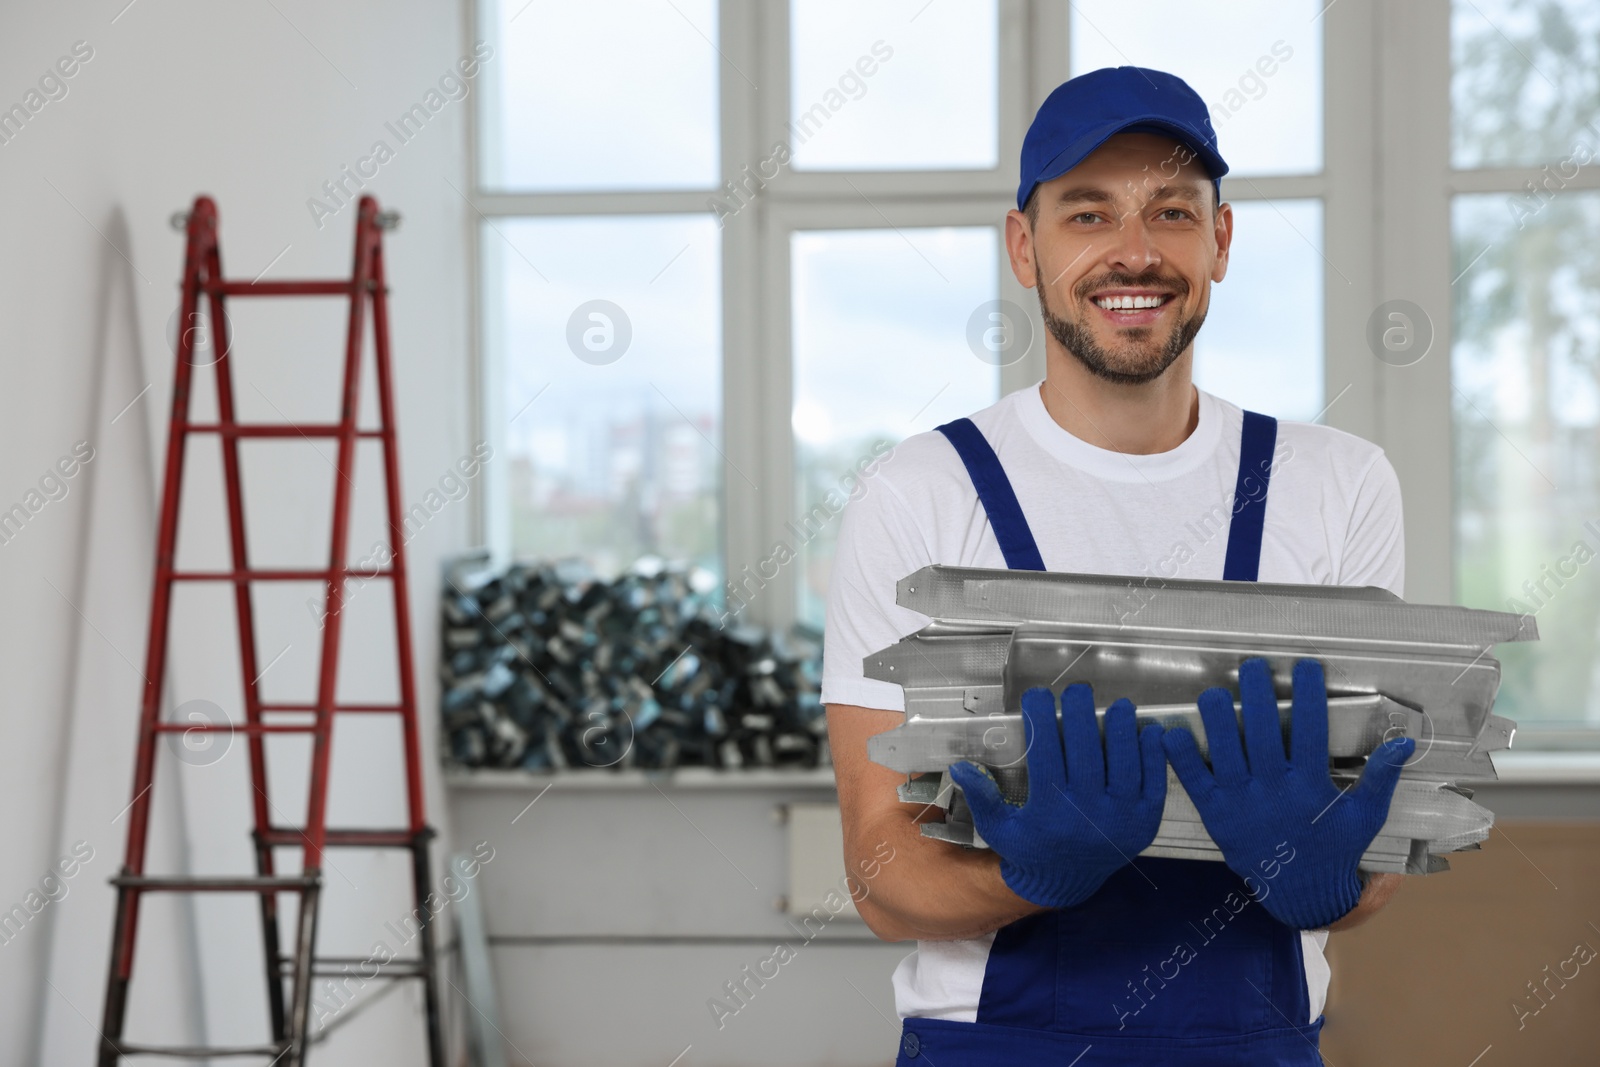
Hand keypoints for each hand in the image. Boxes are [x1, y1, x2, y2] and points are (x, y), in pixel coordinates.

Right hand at [948, 683, 1166, 909]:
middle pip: (1086, 753)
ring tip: (1118, 705)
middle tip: (1077, 691)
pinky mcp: (1146, 821)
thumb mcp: (998, 829)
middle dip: (1081, 715)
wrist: (1067, 883)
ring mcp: (1121, 818)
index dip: (1041, 720)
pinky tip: (1150, 731)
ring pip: (1124, 765)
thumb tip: (959, 765)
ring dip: (1122, 730)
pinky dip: (1153, 755)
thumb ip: (981, 798)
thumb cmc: (1030, 848)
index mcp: (1049, 813)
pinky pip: (1154, 782)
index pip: (1045, 754)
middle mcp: (1086, 815)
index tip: (1037, 695)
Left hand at [1161, 657, 1413, 928]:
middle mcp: (1275, 793)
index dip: (1309, 697)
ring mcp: (1242, 805)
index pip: (1312, 733)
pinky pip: (1195, 783)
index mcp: (1311, 789)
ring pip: (1226, 755)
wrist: (1302, 895)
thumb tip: (1404, 741)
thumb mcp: (1365, 816)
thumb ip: (1381, 778)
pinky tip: (1169, 733)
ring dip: (1217, 722)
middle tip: (1252, 666)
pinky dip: (1181, 759)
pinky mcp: (1216, 816)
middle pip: (1264, 737)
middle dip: (1257, 698)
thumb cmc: (1334, 848)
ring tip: (1211, 692)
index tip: (1306, 666)